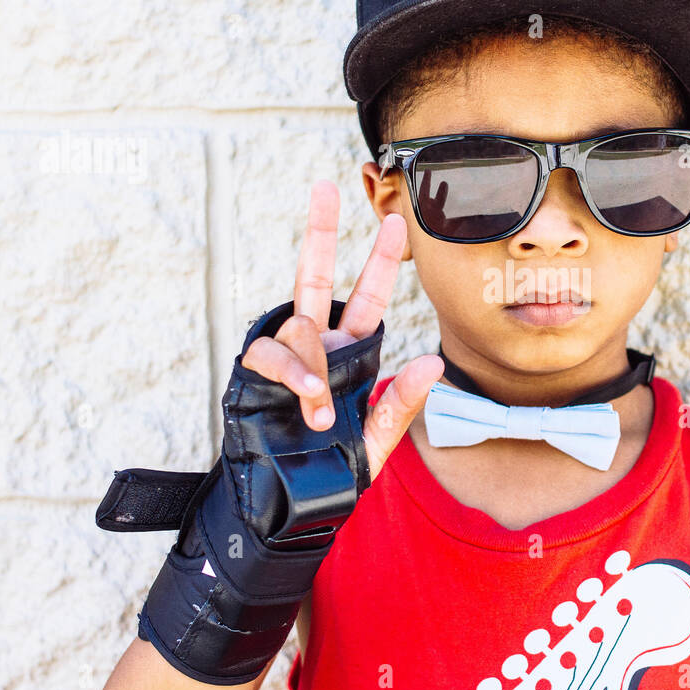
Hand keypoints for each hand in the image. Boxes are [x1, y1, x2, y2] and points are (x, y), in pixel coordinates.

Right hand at [241, 179, 442, 482]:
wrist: (287, 503)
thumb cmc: (332, 470)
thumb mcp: (378, 439)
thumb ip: (401, 402)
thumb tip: (434, 364)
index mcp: (351, 353)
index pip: (368, 298)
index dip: (382, 262)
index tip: (399, 222)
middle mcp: (319, 346)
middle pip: (315, 275)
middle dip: (320, 231)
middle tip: (324, 185)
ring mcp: (286, 357)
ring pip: (298, 326)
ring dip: (311, 364)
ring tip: (321, 411)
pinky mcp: (255, 374)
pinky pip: (271, 352)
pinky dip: (289, 370)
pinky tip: (306, 397)